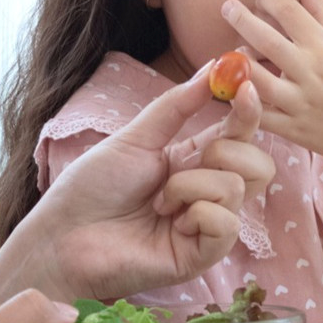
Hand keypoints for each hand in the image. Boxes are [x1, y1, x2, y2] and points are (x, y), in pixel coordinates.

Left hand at [23, 64, 273, 301]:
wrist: (63, 234)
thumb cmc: (92, 187)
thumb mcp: (136, 137)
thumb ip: (177, 106)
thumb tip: (213, 67)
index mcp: (193, 161)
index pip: (240, 134)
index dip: (249, 110)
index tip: (245, 86)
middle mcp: (206, 193)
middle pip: (259, 164)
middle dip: (228, 150)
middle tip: (189, 159)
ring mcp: (207, 225)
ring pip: (237, 188)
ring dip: (191, 185)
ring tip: (158, 202)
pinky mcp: (203, 255)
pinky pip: (226, 223)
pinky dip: (197, 214)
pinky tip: (169, 224)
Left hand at [221, 0, 322, 172]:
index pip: (288, 11)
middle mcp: (310, 71)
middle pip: (265, 38)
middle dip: (240, 18)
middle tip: (228, 7)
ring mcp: (299, 102)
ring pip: (255, 77)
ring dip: (239, 62)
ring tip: (234, 54)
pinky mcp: (291, 128)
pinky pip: (257, 113)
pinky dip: (241, 101)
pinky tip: (235, 88)